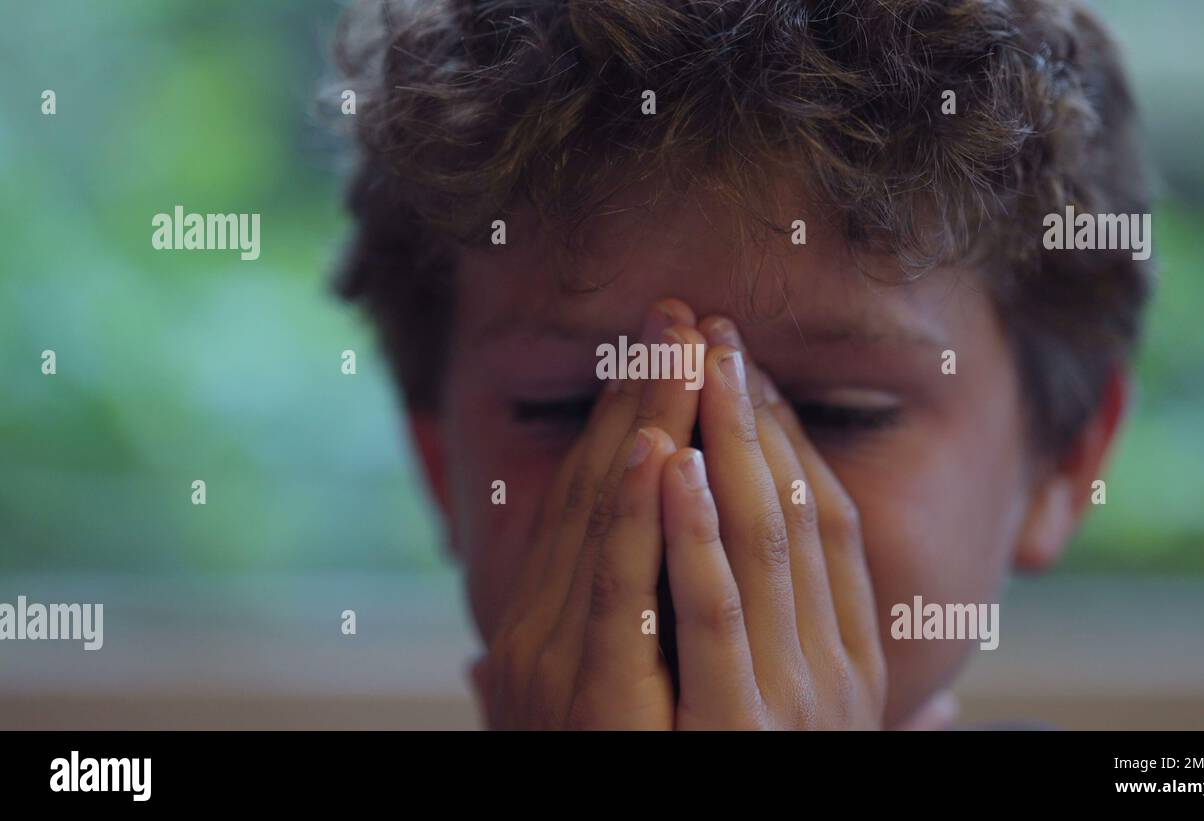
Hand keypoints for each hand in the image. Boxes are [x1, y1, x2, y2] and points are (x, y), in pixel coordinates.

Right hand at [475, 299, 704, 728]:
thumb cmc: (586, 775)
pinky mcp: (649, 720)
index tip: (658, 349)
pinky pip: (660, 611)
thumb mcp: (549, 732)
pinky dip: (660, 531)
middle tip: (678, 315)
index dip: (621, 420)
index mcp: (538, 638)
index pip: (587, 506)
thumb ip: (528, 691)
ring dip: (662, 434)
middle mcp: (549, 650)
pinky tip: (670, 460)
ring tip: (695, 353)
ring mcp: (597, 682)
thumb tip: (486, 667)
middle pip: (606, 501)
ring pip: (630, 534)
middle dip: (646, 401)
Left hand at [659, 316, 886, 728]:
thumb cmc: (735, 774)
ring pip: (762, 542)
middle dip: (754, 413)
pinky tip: (670, 464)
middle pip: (798, 513)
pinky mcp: (733, 730)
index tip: (750, 374)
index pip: (831, 526)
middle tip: (715, 333)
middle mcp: (836, 677)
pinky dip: (693, 532)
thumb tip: (873, 649)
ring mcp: (791, 703)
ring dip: (727, 440)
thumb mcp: (788, 717)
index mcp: (854, 666)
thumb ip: (801, 654)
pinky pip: (713, 611)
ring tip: (694, 359)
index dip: (791, 439)